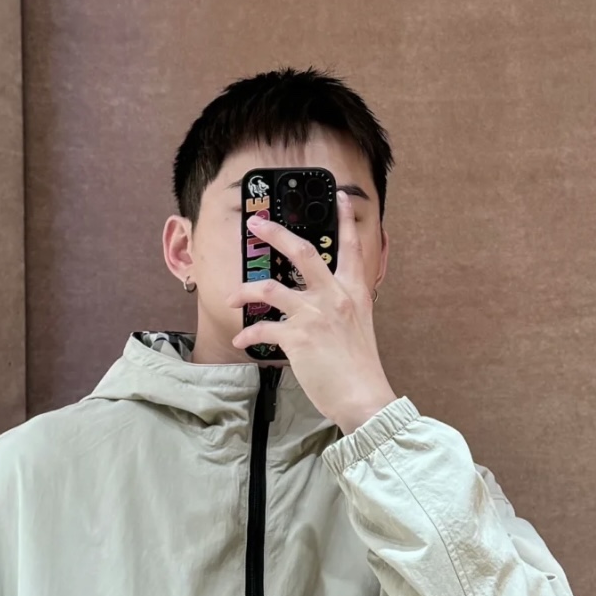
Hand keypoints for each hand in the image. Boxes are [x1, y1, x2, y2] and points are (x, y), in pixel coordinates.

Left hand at [228, 191, 397, 434]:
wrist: (363, 397)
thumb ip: (342, 311)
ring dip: (245, 290)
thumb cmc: (360, 369)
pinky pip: (263, 328)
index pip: (352, 249)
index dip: (346, 221)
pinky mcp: (298, 337)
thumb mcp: (358, 329)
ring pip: (270, 289)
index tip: (342, 198)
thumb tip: (322, 307)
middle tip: (257, 224)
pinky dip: (248, 333)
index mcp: (353, 293)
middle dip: (276, 233)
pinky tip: (241, 339)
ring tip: (232, 296)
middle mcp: (334, 297)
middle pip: (302, 253)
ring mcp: (315, 315)